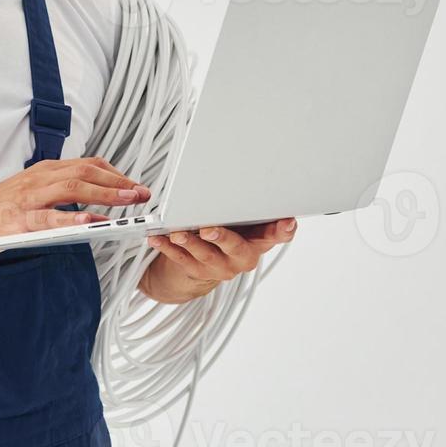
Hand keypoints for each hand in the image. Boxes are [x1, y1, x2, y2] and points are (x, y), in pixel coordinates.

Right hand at [0, 157, 149, 257]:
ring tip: (128, 202)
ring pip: (73, 187)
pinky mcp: (19, 219)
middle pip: (86, 172)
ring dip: (105, 193)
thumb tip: (93, 199)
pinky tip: (91, 222)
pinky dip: (72, 218)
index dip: (116, 173)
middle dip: (118, 182)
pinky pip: (49, 217)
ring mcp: (29, 198)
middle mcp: (39, 178)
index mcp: (44, 171)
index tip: (135, 184)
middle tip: (142, 193)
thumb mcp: (30, 192)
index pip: (88, 164)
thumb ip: (57, 191)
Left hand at [141, 219, 296, 303]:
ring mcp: (221, 267)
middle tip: (208, 229)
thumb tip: (244, 175)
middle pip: (237, 248)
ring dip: (189, 242)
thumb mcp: (240, 219)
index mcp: (259, 240)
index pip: (278, 235)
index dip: (284, 230)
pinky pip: (181, 259)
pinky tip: (158, 237)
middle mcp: (243, 256)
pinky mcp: (197, 272)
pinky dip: (168, 247)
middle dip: (222, 237)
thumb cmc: (227, 232)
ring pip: (205, 254)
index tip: (286, 221)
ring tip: (177, 233)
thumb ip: (244, 205)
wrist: (203, 263)